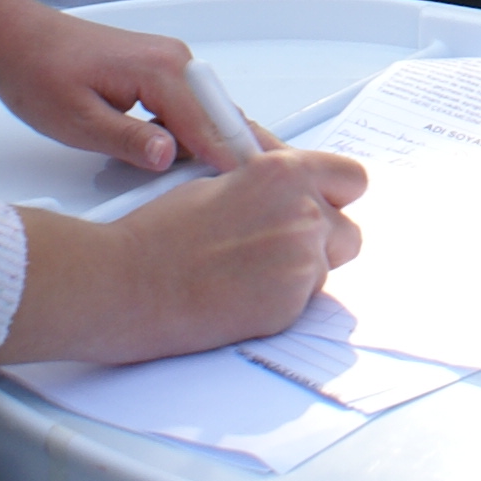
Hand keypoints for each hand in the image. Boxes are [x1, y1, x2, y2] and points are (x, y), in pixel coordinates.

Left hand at [0, 12, 253, 172]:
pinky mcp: (159, 66)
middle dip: (217, 153)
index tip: (244, 190)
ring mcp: (169, 61)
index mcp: (161, 70)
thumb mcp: (78, 122)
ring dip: (197, 143)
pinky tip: (158, 149)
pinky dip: (183, 129)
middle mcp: (175, 60)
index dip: (226, 162)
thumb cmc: (39, 73)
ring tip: (174, 174)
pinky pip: (187, 103)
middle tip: (210, 192)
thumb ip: (128, 141)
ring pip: (203, 112)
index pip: (208, 126)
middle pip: (216, 117)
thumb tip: (169, 157)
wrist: (17, 39)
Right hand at [0, 151, 369, 364]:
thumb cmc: (157, 234)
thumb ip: (267, 184)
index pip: (353, 178)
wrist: (128, 284)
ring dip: (300, 274)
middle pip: (350, 232)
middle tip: (280, 248)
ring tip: (246, 274)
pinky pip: (303, 303)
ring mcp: (301, 263)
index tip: (325, 203)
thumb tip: (287, 189)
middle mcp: (304, 214)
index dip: (337, 194)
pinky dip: (279, 302)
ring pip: (326, 271)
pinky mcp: (289, 306)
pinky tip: (238, 296)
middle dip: (324, 241)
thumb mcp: (216, 183)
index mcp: (286, 173)